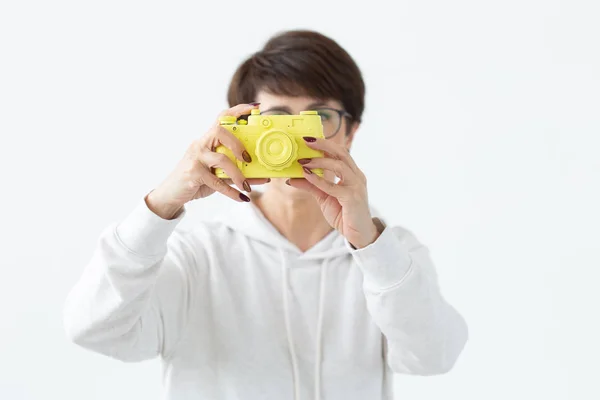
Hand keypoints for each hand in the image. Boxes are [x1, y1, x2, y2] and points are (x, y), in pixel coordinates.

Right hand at [146, 104, 268, 218]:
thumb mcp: (218, 174)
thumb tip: (263, 177)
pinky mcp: (194, 174)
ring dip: (238, 175)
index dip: (238, 111)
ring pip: (221, 160)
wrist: (172, 194)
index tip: (255, 107)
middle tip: (248, 159)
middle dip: (238, 144)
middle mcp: (200, 145)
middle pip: (220, 132)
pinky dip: (232, 192)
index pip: (221, 118)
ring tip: (247, 187)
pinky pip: (217, 182)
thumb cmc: (197, 180)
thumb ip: (237, 172)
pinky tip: (242, 198)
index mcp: (207, 140)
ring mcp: (196, 158)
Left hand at [288, 137, 379, 248]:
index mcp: (352, 173)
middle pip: (341, 153)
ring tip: (303, 162)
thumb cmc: (344, 214)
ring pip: (339, 166)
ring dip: (319, 162)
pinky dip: (319, 180)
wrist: (358, 234)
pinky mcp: (352, 198)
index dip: (325, 144)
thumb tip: (293, 178)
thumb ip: (311, 186)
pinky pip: (334, 186)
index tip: (308, 139)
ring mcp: (356, 186)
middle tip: (306, 141)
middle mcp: (356, 176)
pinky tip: (307, 176)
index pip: (340, 152)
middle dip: (323, 145)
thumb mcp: (324, 197)